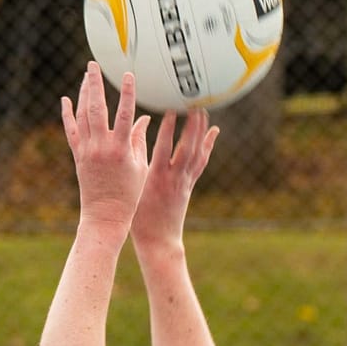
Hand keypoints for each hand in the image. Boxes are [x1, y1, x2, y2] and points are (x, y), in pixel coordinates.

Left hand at [60, 64, 149, 236]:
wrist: (105, 216)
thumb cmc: (129, 195)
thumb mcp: (140, 167)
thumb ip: (140, 140)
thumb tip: (144, 118)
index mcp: (121, 150)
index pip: (126, 115)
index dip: (128, 93)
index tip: (129, 75)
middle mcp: (101, 147)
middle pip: (97, 109)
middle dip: (95, 84)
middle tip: (93, 64)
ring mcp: (87, 151)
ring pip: (82, 116)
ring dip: (84, 93)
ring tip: (87, 76)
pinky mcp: (77, 156)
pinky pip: (70, 131)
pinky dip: (67, 114)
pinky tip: (66, 99)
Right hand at [131, 109, 218, 253]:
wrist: (158, 242)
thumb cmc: (138, 217)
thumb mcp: (133, 188)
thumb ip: (134, 160)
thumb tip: (132, 133)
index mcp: (156, 179)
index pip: (164, 149)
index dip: (169, 130)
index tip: (171, 110)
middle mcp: (173, 179)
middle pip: (186, 148)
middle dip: (191, 126)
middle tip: (195, 103)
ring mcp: (184, 182)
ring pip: (196, 153)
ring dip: (201, 131)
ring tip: (204, 109)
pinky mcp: (189, 186)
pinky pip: (201, 163)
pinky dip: (207, 145)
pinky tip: (213, 130)